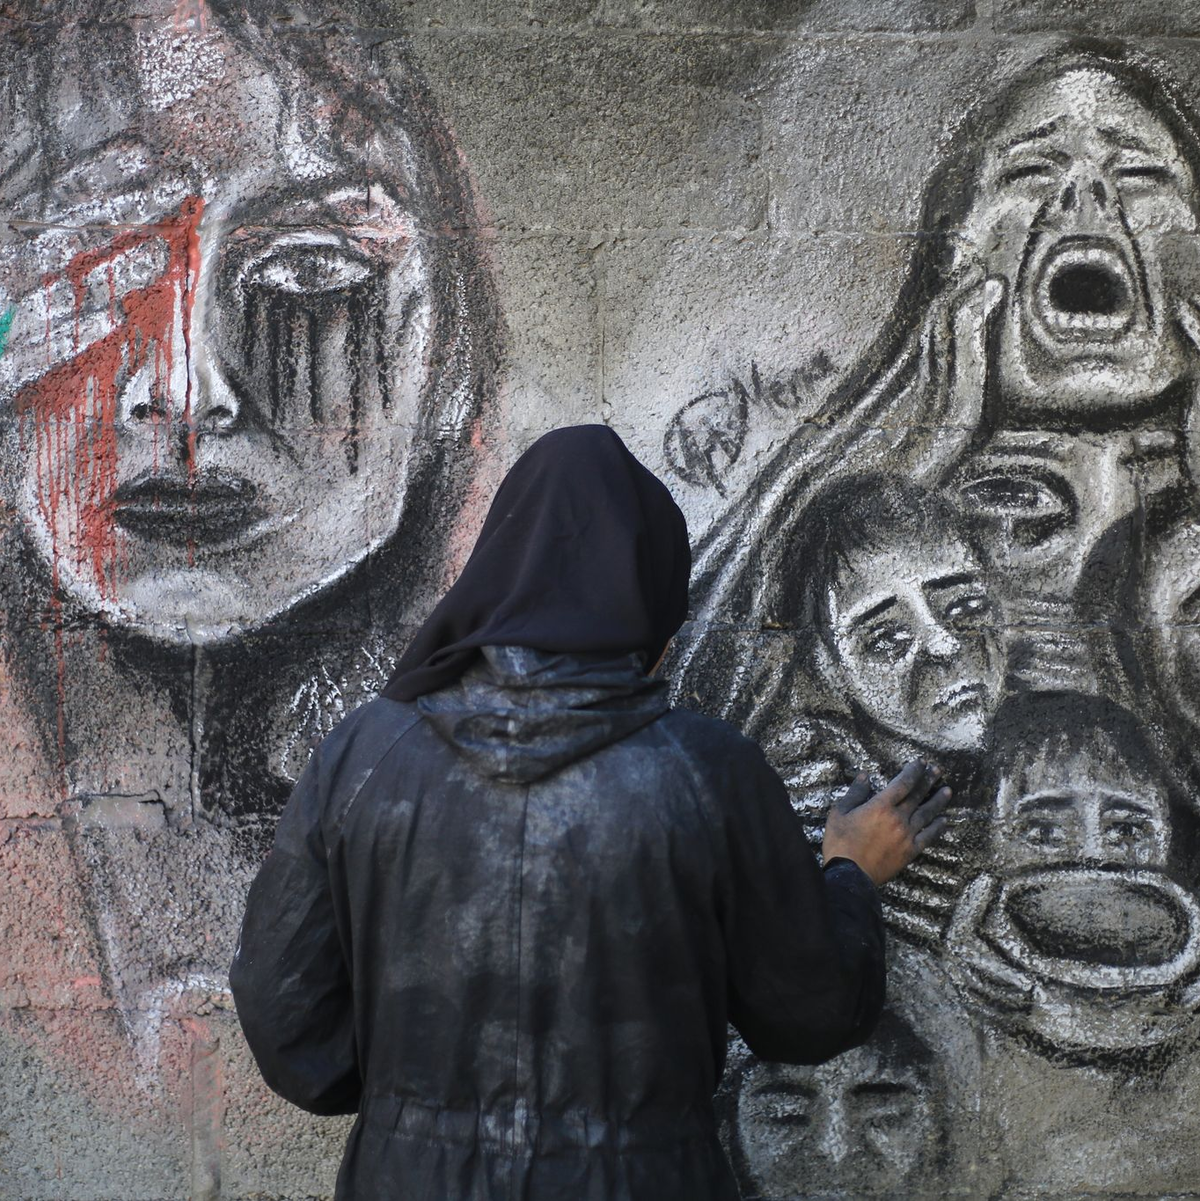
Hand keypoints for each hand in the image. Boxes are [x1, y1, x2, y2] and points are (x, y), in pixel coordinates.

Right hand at [821, 760, 950, 886]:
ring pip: (926, 814)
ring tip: (947, 791)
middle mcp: (897, 818)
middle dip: (928, 780)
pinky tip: (944, 821)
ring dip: (937, 801)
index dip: (913, 771)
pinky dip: (937, 828)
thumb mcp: (840, 813)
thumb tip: (865, 776)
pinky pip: (928, 837)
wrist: (850, 874)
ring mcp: (906, 835)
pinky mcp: (910, 851)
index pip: (902, 783)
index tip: (920, 762)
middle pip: (917, 795)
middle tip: (937, 770)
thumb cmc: (841, 842)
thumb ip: (855, 793)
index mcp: (880, 806)